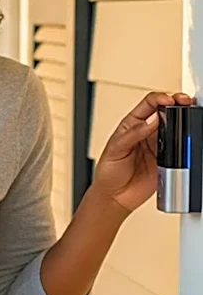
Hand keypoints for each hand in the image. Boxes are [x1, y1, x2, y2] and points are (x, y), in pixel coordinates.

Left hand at [93, 91, 194, 213]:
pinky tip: (185, 141)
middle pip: (166, 112)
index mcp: (131, 124)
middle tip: (184, 103)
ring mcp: (158, 146)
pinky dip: (185, 143)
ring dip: (182, 122)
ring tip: (186, 118)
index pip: (149, 104)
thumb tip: (151, 120)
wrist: (114, 196)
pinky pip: (180, 148)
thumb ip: (133, 134)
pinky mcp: (167, 160)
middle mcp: (146, 132)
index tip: (168, 100)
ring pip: (175, 128)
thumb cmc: (108, 171)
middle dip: (177, 104)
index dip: (160, 98)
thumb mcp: (115, 149)